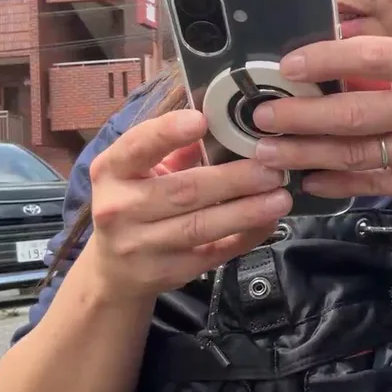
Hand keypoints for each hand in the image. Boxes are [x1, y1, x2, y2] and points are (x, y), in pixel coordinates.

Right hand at [82, 109, 291, 298]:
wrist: (113, 270)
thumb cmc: (133, 204)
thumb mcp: (139, 171)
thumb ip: (175, 147)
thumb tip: (223, 121)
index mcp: (111, 171)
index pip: (136, 147)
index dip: (168, 132)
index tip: (202, 120)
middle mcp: (120, 209)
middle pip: (184, 191)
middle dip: (233, 179)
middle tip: (271, 168)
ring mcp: (143, 245)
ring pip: (201, 226)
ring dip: (247, 211)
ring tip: (280, 197)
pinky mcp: (170, 272)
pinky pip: (215, 253)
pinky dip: (247, 236)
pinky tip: (269, 221)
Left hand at [251, 36, 391, 197]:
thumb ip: (387, 59)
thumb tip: (325, 52)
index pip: (373, 58)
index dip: (326, 60)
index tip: (287, 65)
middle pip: (357, 112)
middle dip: (301, 116)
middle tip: (260, 118)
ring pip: (358, 153)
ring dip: (307, 154)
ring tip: (269, 152)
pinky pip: (374, 183)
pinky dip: (336, 183)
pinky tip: (308, 179)